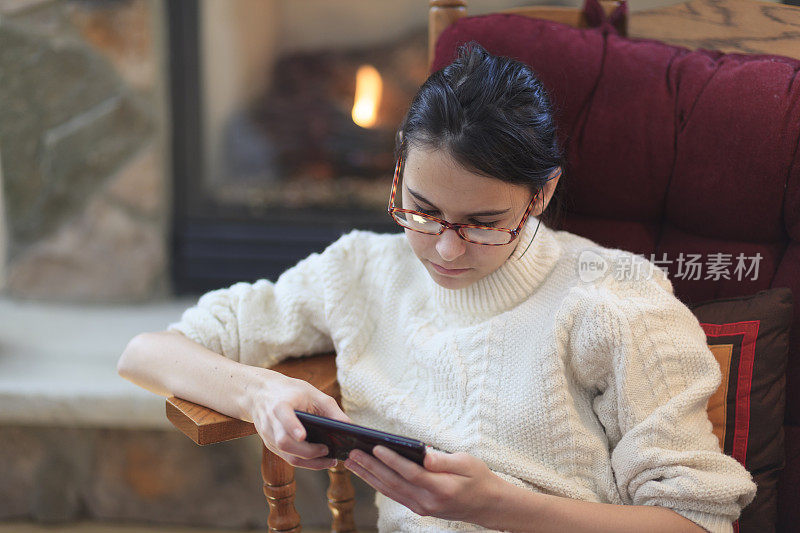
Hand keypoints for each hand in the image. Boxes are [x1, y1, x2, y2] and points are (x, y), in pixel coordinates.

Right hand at [247, 371, 352, 469]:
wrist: (261, 394)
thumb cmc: (292, 392)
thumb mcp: (313, 393)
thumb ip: (331, 410)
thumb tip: (351, 427)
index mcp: (279, 405)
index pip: (283, 417)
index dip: (292, 426)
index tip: (303, 435)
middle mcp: (270, 422)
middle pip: (284, 442)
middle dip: (308, 451)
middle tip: (327, 450)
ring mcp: (268, 436)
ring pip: (287, 455)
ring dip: (309, 461)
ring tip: (330, 460)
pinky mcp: (271, 445)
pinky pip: (288, 458)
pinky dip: (305, 461)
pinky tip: (321, 459)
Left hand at [344, 445, 501, 524]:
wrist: (487, 505)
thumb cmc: (479, 478)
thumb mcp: (467, 463)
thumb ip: (444, 460)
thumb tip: (424, 454)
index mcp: (442, 488)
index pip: (411, 473)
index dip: (392, 460)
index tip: (376, 447)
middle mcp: (428, 501)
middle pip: (394, 483)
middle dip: (371, 467)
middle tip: (352, 453)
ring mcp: (422, 507)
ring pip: (390, 491)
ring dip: (369, 476)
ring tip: (351, 463)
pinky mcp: (419, 508)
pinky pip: (394, 495)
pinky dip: (379, 484)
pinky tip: (367, 474)